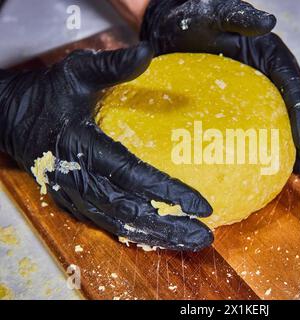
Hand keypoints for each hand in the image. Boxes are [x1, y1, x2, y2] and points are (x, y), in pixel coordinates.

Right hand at [0, 43, 212, 250]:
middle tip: (205, 235)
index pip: (132, 174)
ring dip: (158, 237)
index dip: (168, 192)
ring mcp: (74, 195)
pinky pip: (110, 224)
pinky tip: (163, 237)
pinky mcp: (75, 202)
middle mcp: (78, 178)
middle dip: (170, 226)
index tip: (201, 205)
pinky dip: (138, 234)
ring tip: (192, 242)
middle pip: (130, 211)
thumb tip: (147, 50)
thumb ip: (112, 66)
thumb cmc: (48, 93)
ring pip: (121, 224)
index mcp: (81, 145)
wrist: (11, 117)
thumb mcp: (77, 71)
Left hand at [140, 0, 299, 174]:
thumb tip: (269, 21)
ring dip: (293, 145)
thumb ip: (239, 16)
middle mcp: (271, 75)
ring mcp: (258, 90)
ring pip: (283, 119)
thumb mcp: (214, 14)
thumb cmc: (193, 18)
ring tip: (296, 171)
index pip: (295, 89)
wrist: (172, 28)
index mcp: (273, 56)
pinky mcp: (242, 101)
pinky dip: (267, 143)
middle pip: (297, 109)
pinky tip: (263, 163)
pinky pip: (259, 123)